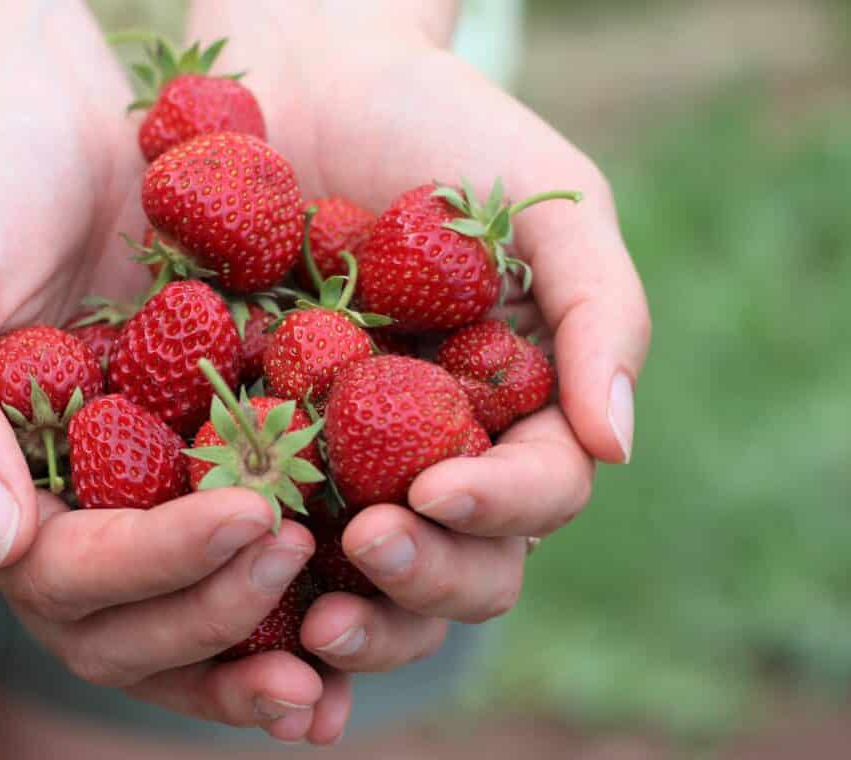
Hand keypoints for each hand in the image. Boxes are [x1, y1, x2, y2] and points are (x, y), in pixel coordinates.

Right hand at [0, 4, 346, 743]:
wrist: (49, 117)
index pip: (60, 574)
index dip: (155, 565)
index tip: (256, 516)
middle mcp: (45, 517)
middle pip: (124, 626)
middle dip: (215, 608)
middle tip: (303, 551)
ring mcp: (121, 496)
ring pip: (183, 615)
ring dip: (258, 639)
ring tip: (349, 633)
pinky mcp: (188, 459)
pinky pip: (235, 545)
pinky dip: (290, 590)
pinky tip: (362, 594)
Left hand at [188, 1, 650, 671]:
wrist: (307, 80)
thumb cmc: (442, 133)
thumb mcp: (549, 205)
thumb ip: (599, 316)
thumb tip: (617, 448)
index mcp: (517, 412)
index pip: (535, 494)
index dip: (499, 508)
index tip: (439, 488)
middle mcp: (438, 454)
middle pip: (464, 566)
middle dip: (427, 577)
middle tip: (369, 548)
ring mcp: (349, 464)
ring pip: (374, 581)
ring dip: (358, 616)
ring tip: (309, 619)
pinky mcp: (261, 452)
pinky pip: (268, 537)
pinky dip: (261, 584)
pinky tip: (232, 599)